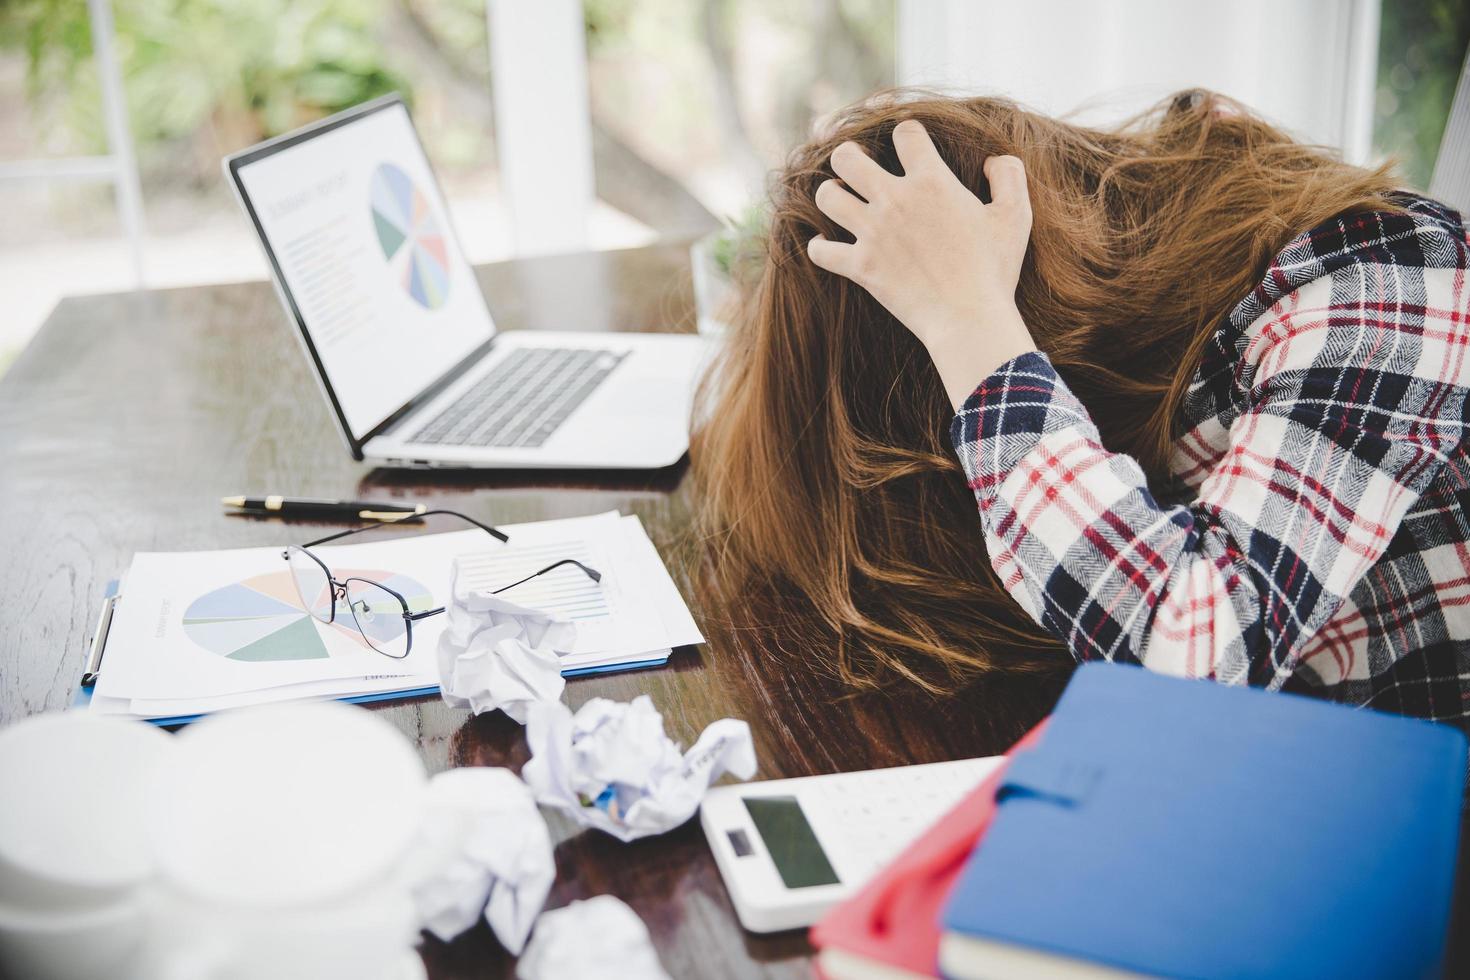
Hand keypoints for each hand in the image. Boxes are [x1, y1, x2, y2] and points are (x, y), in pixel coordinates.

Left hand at [807, 120, 1037, 408]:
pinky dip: (819, 247)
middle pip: (847, 157)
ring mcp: (873, 234)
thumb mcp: (1016, 216)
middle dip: (848, 155)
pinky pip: (821, 251)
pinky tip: (826, 245)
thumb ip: (1009, 175)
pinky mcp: (861, 267)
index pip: (905, 133)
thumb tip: (992, 160)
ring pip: (827, 196)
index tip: (909, 145)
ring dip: (831, 194)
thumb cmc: (995, 269)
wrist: (970, 319)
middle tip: (857, 167)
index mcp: (932, 181)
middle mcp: (896, 200)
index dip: (907, 134)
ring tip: (842, 200)